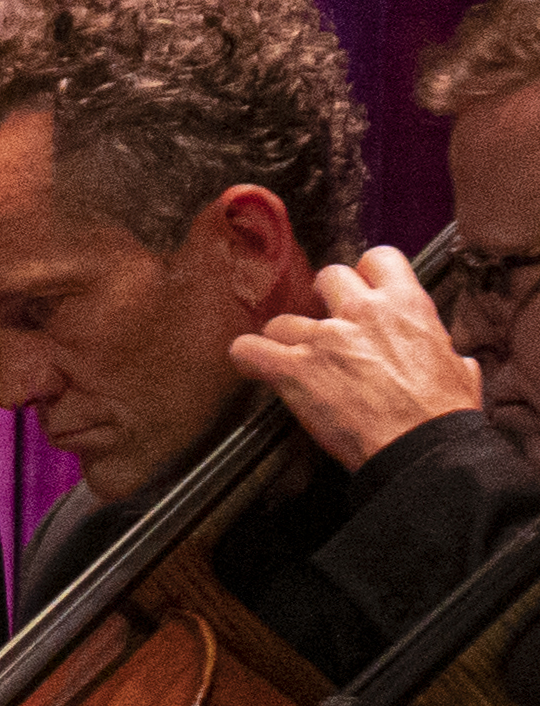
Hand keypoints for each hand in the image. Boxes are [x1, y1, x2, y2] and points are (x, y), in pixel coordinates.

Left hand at [235, 249, 487, 475]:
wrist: (421, 447)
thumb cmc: (442, 414)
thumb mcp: (459, 367)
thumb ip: (442, 350)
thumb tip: (449, 357)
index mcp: (407, 305)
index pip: (377, 258)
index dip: (365, 275)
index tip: (361, 292)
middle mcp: (362, 312)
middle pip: (328, 277)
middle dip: (325, 301)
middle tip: (329, 328)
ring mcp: (325, 339)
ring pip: (283, 320)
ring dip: (285, 340)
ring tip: (293, 360)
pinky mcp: (294, 369)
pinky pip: (248, 349)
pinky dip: (247, 357)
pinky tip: (254, 365)